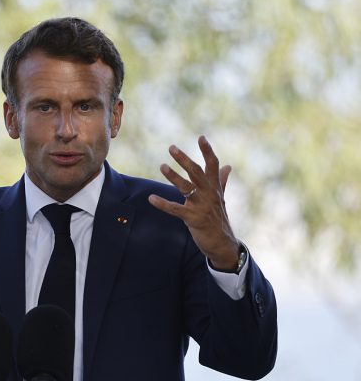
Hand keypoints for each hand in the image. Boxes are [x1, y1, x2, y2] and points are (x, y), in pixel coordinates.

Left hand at [148, 136, 239, 270]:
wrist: (223, 243)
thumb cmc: (218, 219)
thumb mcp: (221, 198)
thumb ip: (221, 181)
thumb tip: (228, 166)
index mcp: (215, 188)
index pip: (213, 165)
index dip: (207, 151)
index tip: (201, 137)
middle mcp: (209, 194)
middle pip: (196, 172)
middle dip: (184, 159)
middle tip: (171, 148)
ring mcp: (201, 206)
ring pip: (186, 187)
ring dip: (173, 176)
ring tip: (162, 166)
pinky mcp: (193, 219)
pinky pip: (175, 209)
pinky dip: (162, 204)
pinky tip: (151, 198)